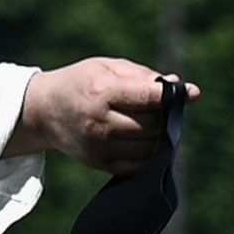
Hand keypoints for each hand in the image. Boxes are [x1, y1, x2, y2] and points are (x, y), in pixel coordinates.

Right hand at [17, 58, 189, 169]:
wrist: (43, 112)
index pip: (147, 97)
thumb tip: (176, 84)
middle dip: (163, 115)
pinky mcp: (99, 163)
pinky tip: (143, 139)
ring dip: (158, 136)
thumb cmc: (80, 83)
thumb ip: (141, 75)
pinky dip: (148, 153)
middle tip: (160, 107)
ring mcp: (99, 147)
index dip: (172, 95)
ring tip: (150, 122)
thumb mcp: (105, 67)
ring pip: (149, 147)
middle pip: (152, 125)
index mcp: (101, 92)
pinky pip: (138, 165)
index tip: (190, 92)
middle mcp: (99, 122)